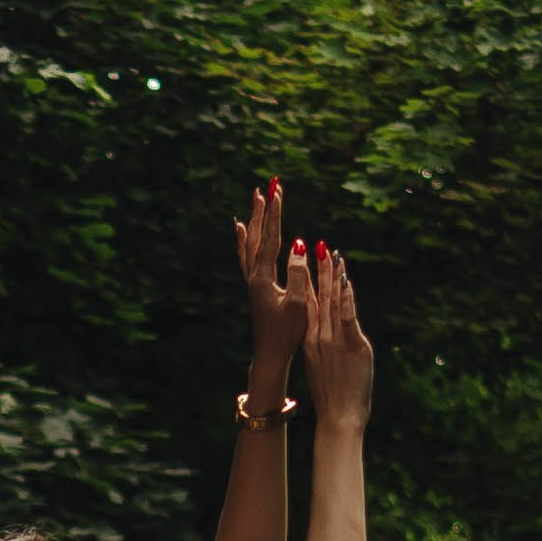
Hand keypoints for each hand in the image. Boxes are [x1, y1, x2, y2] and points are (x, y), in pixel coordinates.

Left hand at [235, 178, 308, 410]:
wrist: (270, 355)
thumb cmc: (288, 334)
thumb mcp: (299, 305)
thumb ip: (298, 274)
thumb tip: (300, 243)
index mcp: (264, 278)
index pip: (271, 239)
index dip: (275, 214)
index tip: (277, 191)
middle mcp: (254, 276)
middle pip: (257, 235)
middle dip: (264, 209)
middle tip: (269, 185)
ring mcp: (252, 281)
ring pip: (250, 243)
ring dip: (255, 220)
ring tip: (256, 199)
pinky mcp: (255, 287)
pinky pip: (247, 256)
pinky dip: (244, 239)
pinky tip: (241, 230)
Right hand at [302, 237, 372, 429]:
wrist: (338, 417)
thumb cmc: (332, 397)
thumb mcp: (320, 368)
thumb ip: (322, 348)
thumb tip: (326, 338)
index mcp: (309, 340)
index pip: (307, 304)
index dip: (306, 281)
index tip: (304, 261)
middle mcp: (318, 336)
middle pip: (317, 296)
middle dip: (318, 269)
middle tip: (318, 245)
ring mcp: (334, 339)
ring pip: (332, 301)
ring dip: (333, 276)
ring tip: (332, 254)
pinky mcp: (352, 344)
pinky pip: (348, 315)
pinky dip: (346, 295)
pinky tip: (346, 279)